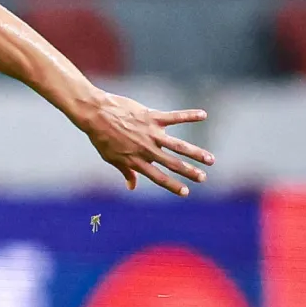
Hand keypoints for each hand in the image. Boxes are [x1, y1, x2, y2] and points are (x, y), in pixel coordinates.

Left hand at [76, 91, 214, 196]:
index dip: (172, 185)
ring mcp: (150, 133)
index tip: (186, 192)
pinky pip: (174, 117)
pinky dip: (189, 115)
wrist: (95, 114)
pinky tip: (203, 115)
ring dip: (195, 153)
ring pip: (178, 145)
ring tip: (210, 159)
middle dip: (189, 171)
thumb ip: (126, 172)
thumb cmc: (102, 137)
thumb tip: (132, 187)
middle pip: (172, 163)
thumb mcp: (111, 158)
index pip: (157, 177)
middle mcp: (146, 149)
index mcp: (136, 161)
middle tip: (204, 178)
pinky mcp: (152, 117)